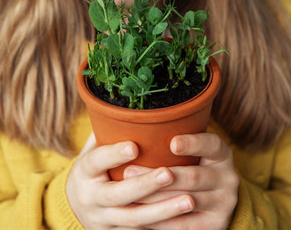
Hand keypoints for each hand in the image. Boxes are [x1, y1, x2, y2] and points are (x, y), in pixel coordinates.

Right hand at [66, 132, 194, 228]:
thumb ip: (107, 131)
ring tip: (190, 200)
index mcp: (84, 172)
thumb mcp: (92, 149)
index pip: (96, 161)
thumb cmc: (93, 167)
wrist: (78, 206)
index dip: (114, 154)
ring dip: (163, 211)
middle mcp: (91, 198)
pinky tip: (185, 219)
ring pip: (135, 219)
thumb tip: (125, 101)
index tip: (134, 146)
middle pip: (117, 195)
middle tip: (169, 173)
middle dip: (144, 185)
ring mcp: (103, 220)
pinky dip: (164, 227)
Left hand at [124, 132, 238, 229]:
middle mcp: (228, 177)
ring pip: (185, 201)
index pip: (211, 144)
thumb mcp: (196, 151)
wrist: (215, 200)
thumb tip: (139, 127)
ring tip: (130, 193)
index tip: (172, 143)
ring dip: (155, 198)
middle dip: (160, 175)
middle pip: (194, 176)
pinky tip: (141, 213)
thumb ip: (177, 142)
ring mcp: (223, 203)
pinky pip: (184, 225)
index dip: (193, 143)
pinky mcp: (215, 225)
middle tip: (129, 171)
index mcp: (222, 154)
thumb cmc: (194, 164)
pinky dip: (161, 220)